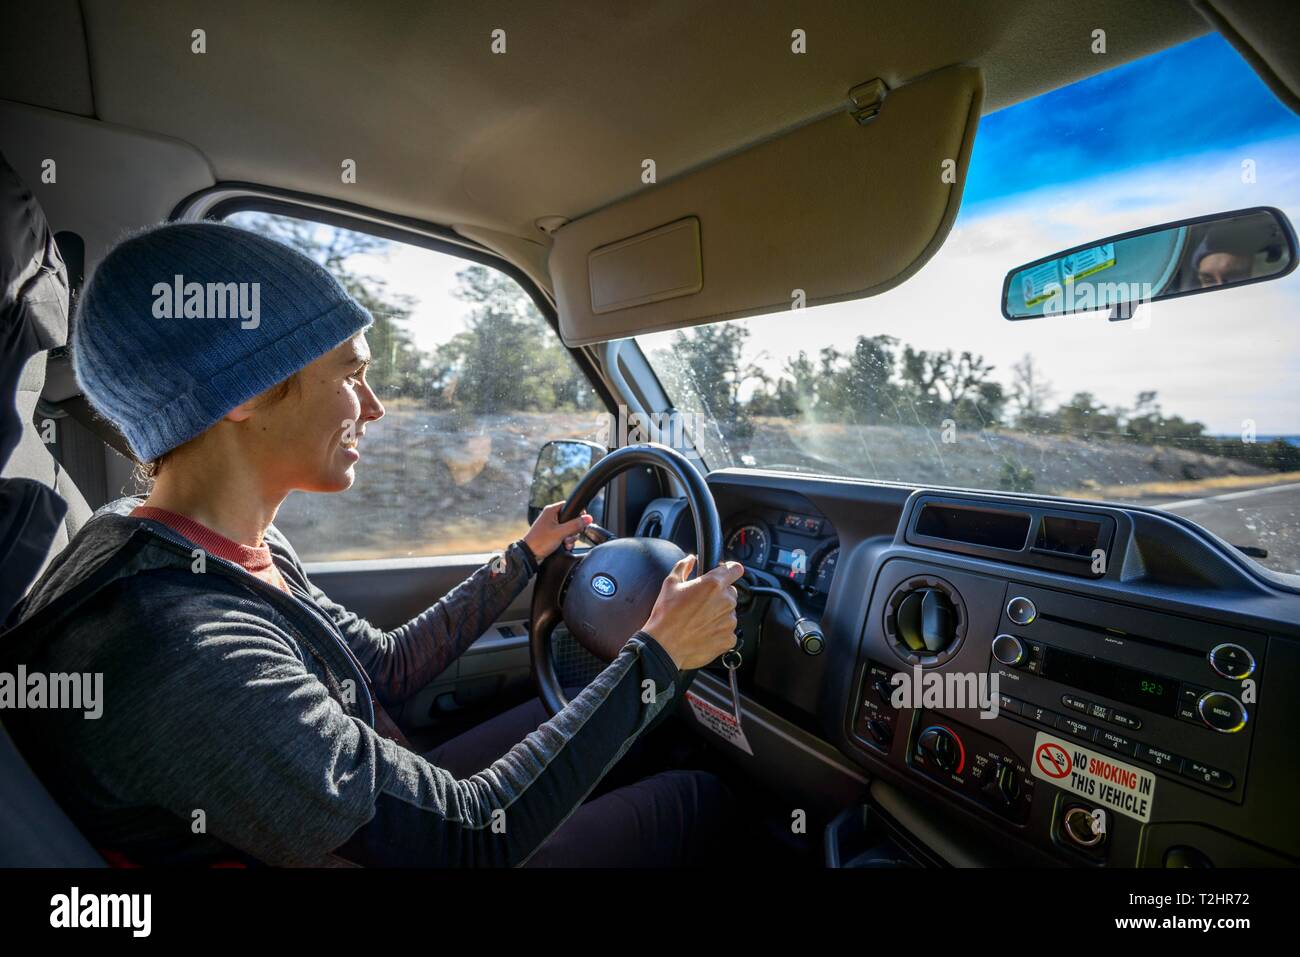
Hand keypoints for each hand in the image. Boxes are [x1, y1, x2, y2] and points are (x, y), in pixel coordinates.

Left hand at [523, 501, 593, 562]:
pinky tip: (564, 546)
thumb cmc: (540, 542)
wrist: (529, 555)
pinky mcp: (552, 534)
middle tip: (569, 536)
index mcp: (551, 510)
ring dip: (570, 537)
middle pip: (572, 518)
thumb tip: (588, 518)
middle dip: (573, 530)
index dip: (578, 514)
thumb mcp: (560, 533)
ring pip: (569, 528)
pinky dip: (566, 541)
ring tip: (565, 542)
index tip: (580, 522)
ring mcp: (552, 526)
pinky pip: (565, 535)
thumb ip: (575, 525)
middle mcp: (551, 516)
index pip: (570, 505)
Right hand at [639, 555, 744, 670]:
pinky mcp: (729, 638)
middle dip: (719, 595)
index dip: (730, 570)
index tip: (727, 574)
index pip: (735, 569)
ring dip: (719, 614)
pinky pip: (729, 631)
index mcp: (713, 584)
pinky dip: (720, 632)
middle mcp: (725, 601)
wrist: (664, 646)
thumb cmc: (666, 616)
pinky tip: (704, 632)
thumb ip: (683, 567)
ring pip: (730, 612)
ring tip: (700, 620)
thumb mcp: (670, 584)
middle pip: (731, 592)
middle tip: (702, 603)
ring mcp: (729, 621)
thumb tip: (690, 559)